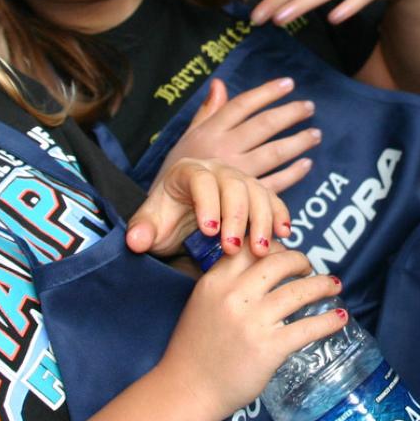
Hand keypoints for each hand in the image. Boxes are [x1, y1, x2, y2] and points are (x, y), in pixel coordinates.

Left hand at [126, 157, 289, 258]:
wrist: (183, 221)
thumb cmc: (167, 221)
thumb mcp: (151, 226)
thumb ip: (142, 231)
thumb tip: (136, 241)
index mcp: (188, 172)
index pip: (201, 180)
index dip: (207, 203)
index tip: (209, 231)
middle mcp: (217, 170)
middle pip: (234, 185)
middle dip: (237, 217)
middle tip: (233, 249)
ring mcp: (240, 180)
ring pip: (258, 191)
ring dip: (262, 220)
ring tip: (260, 250)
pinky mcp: (257, 194)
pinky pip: (273, 199)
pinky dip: (280, 215)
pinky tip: (283, 234)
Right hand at [160, 246, 348, 419]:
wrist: (186, 391)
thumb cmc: (193, 351)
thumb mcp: (202, 305)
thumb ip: (226, 286)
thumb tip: (259, 273)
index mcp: (215, 281)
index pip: (250, 247)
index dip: (273, 246)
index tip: (285, 252)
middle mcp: (234, 295)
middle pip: (279, 262)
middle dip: (301, 261)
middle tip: (310, 268)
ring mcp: (253, 321)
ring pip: (299, 291)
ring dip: (322, 285)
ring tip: (333, 286)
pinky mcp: (269, 347)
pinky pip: (308, 327)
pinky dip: (328, 321)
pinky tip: (340, 318)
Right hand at [161, 77, 321, 191]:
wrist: (163, 215)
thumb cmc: (177, 175)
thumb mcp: (187, 139)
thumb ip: (206, 113)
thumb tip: (220, 84)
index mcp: (209, 132)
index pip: (241, 105)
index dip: (266, 93)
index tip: (288, 83)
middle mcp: (223, 149)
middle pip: (262, 126)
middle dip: (289, 114)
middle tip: (309, 107)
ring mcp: (234, 173)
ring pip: (272, 153)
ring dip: (297, 142)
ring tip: (315, 135)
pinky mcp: (243, 197)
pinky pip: (273, 183)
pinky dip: (292, 174)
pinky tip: (306, 165)